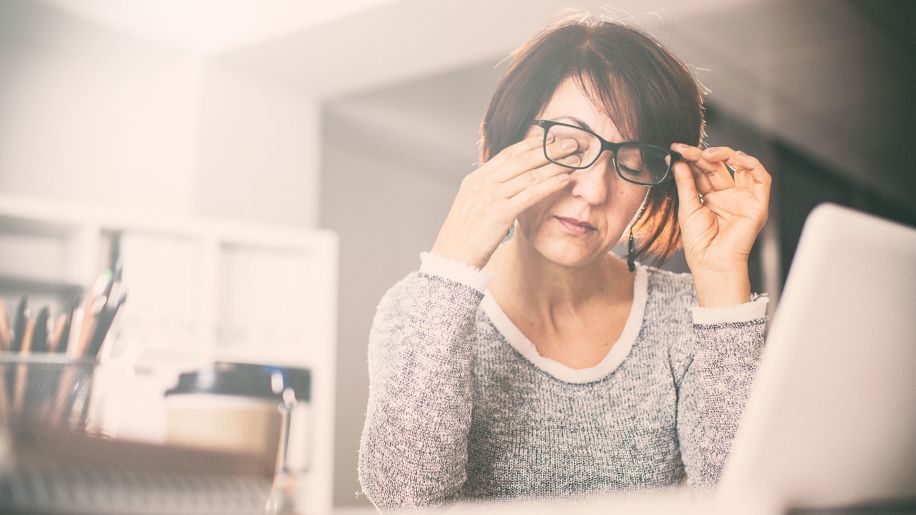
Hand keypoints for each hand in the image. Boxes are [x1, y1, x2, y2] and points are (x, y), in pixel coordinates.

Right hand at [431, 132, 579, 268]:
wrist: (452, 256)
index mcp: (476, 178)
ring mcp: (491, 197)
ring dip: (556, 165)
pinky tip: (565, 180)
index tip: (550, 137)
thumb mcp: (472, 205)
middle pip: (522, 159)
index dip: (531, 144)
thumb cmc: (465, 235)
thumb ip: (488, 190)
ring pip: (530, 175)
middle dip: (549, 149)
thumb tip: (509, 183)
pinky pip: (531, 195)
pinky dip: (550, 185)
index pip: (508, 153)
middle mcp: (483, 183)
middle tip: (571, 142)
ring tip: (575, 159)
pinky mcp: (500, 213)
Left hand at [669, 143, 771, 277]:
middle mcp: (728, 195)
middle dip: (702, 155)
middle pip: (718, 166)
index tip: (676, 149)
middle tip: (686, 150)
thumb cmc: (699, 243)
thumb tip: (679, 162)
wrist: (711, 263)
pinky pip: (761, 178)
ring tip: (707, 154)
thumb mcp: (687, 208)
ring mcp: (743, 198)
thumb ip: (686, 184)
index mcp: (710, 197)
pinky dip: (752, 164)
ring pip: (740, 166)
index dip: (691, 159)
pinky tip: (736, 157)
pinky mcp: (758, 204)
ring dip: (726, 155)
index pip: (703, 171)